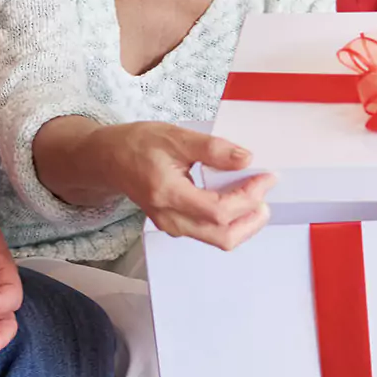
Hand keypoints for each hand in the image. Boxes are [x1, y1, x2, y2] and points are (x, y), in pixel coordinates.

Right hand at [97, 122, 274, 250]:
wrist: (110, 159)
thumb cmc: (138, 144)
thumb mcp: (176, 136)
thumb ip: (212, 148)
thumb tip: (245, 159)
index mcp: (167, 194)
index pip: (218, 210)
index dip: (248, 197)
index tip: (266, 177)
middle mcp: (169, 218)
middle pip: (222, 236)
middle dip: (252, 217)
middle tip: (265, 191)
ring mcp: (172, 226)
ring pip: (218, 240)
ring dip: (244, 223)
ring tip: (257, 198)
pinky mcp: (176, 226)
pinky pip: (210, 233)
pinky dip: (230, 222)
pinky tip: (237, 201)